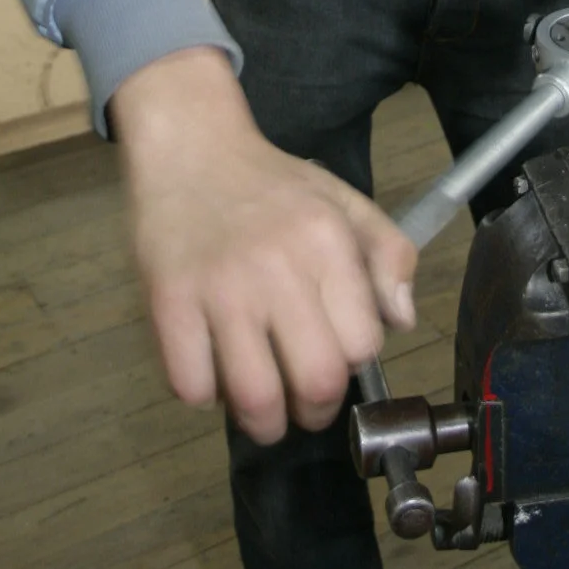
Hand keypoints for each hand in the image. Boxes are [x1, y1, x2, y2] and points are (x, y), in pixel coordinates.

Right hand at [111, 48, 417, 444]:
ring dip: (263, 422)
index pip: (362, 344)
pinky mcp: (168, 301)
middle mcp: (278, 266)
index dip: (353, 365)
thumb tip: (401, 321)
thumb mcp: (343, 202)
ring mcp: (219, 287)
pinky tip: (211, 370)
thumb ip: (387, 255)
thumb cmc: (271, 183)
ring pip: (255, 398)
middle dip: (315, 412)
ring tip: (262, 410)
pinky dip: (204, 395)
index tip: (335, 360)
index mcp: (326, 241)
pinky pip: (192, 386)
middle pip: (316, 382)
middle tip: (302, 404)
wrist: (191, 146)